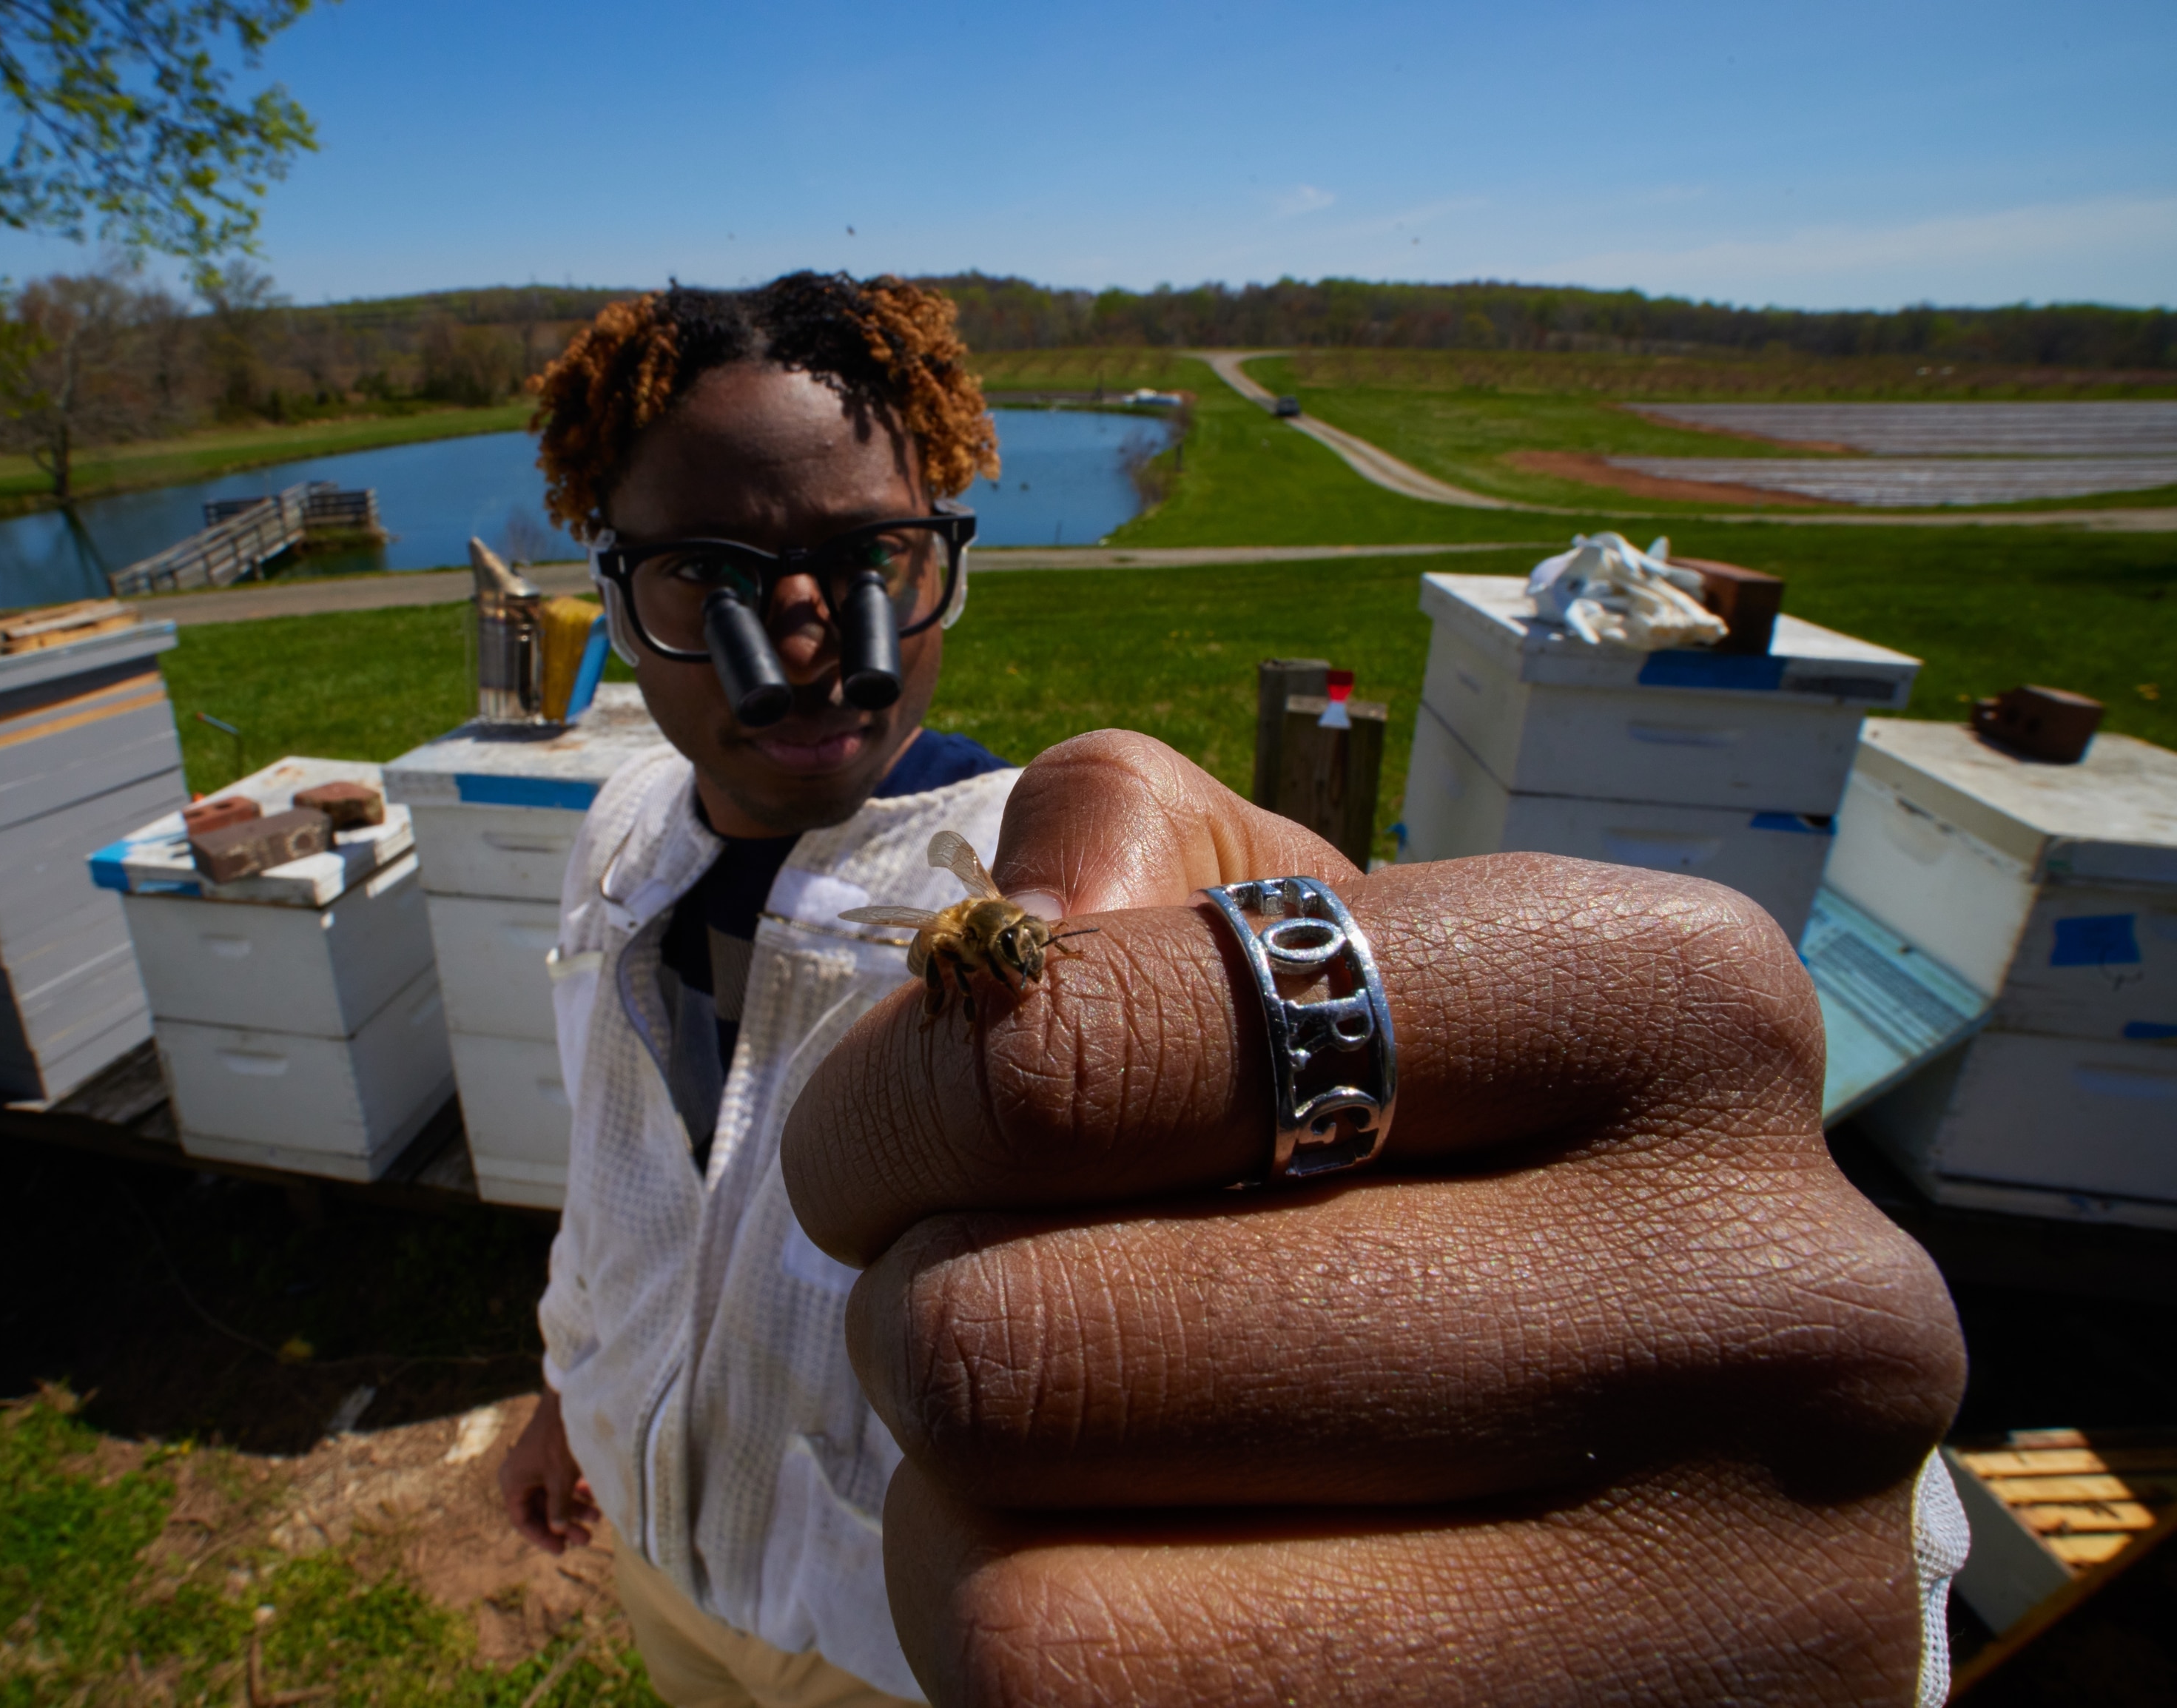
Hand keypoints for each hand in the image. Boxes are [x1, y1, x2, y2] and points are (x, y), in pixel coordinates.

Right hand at [499, 1387, 599, 1554]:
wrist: (568, 1398)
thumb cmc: (560, 1439)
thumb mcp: (560, 1479)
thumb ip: (558, 1508)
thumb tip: (559, 1530)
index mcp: (512, 1482)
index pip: (522, 1521)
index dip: (542, 1537)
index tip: (561, 1550)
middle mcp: (520, 1475)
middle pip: (540, 1509)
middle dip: (564, 1524)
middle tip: (586, 1539)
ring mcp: (535, 1465)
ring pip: (553, 1496)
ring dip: (574, 1509)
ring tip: (598, 1520)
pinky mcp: (550, 1456)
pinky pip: (560, 1481)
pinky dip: (576, 1491)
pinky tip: (595, 1500)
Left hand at [783, 731, 1965, 1705]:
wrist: (1703, 1498)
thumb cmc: (1466, 1179)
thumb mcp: (1349, 963)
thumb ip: (1161, 855)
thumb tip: (1021, 930)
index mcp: (1667, 1004)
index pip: (1087, 1051)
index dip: (895, 1106)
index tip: (871, 1156)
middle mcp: (1747, 1296)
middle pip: (1026, 1344)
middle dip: (925, 1329)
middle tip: (971, 1318)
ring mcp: (1714, 1607)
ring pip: (1028, 1619)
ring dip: (969, 1540)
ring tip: (1065, 1482)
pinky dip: (1050, 1675)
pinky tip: (1154, 1600)